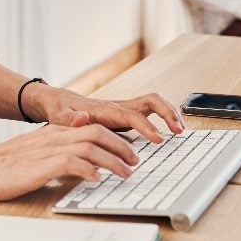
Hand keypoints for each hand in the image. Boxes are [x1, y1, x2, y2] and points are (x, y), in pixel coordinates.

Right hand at [0, 124, 139, 200]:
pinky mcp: (39, 165)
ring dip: (112, 160)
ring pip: (90, 146)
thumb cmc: (3, 167)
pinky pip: (70, 162)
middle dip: (121, 146)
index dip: (115, 138)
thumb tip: (83, 163)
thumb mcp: (36, 156)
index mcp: (53, 132)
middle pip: (97, 132)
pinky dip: (88, 169)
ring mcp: (47, 149)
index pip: (92, 127)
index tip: (130, 151)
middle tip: (135, 161)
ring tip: (126, 173)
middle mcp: (53, 136)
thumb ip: (58, 154)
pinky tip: (97, 180)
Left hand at [26, 84, 183, 143]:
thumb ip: (69, 119)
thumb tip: (83, 118)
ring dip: (169, 113)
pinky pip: (149, 112)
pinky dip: (163, 118)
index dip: (146, 126)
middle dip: (167, 113)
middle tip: (178, 130)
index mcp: (106, 109)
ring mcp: (124, 109)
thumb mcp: (59, 117)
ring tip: (180, 131)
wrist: (59, 102)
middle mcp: (119, 106)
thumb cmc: (60, 111)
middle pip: (150, 101)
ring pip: (153, 104)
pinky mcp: (125, 114)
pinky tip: (169, 132)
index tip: (159, 138)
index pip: (132, 115)